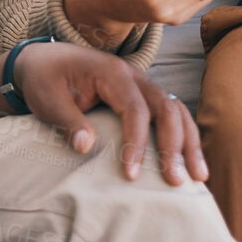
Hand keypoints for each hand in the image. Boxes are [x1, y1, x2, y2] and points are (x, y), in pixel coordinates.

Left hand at [11, 40, 205, 184]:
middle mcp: (134, 76)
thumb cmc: (44, 78)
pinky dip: (184, 136)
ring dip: (189, 143)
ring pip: (177, 111)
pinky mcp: (143, 97)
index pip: (136, 109)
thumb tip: (87, 147)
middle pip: (167, 109)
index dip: (137, 143)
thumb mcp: (46, 98)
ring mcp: (142, 85)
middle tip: (175, 180)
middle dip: (174, 146)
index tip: (130, 174)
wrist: (43, 60)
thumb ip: (66, 120)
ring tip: (199, 176)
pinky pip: (171, 114)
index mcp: (112, 73)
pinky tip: (190, 161)